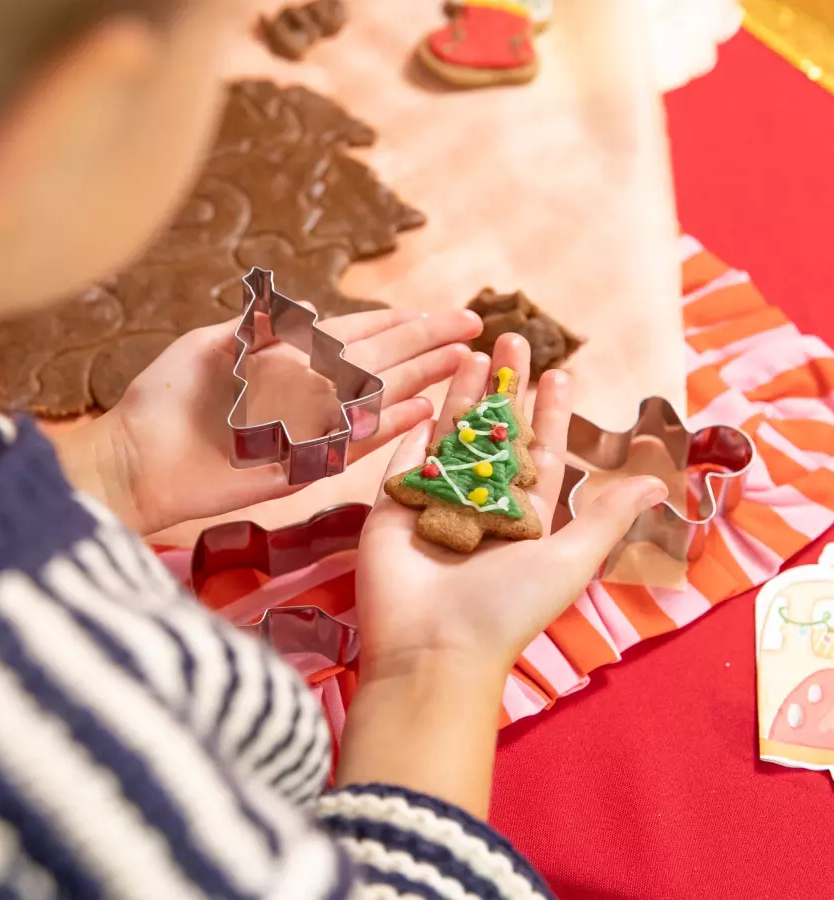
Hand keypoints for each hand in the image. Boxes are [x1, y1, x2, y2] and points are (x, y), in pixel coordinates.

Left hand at [56, 307, 480, 533]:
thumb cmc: (168, 397)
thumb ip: (264, 327)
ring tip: (463, 361)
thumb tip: (316, 311)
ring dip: (421, 377)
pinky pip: (354, 443)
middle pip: (379, 361)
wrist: (137, 460)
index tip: (437, 314)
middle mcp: (309, 393)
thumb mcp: (212, 345)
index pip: (355, 335)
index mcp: (289, 359)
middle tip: (472, 328)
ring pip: (377, 397)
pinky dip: (388, 426)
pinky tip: (424, 409)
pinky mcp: (304, 465)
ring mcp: (310, 428)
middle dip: (426, 343)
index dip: (398, 323)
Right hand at [355, 333, 668, 683]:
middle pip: (495, 432)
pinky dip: (416, 424)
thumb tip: (654, 481)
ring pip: (452, 435)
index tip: (559, 373)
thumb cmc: (507, 608)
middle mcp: (481, 503)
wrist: (432, 647)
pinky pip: (406, 456)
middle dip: (506, 386)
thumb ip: (605, 517)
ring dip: (465, 392)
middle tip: (513, 337)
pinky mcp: (394, 505)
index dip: (550, 412)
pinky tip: (427, 390)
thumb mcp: (568, 559)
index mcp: (523, 516)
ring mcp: (436, 501)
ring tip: (474, 349)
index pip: (540, 452)